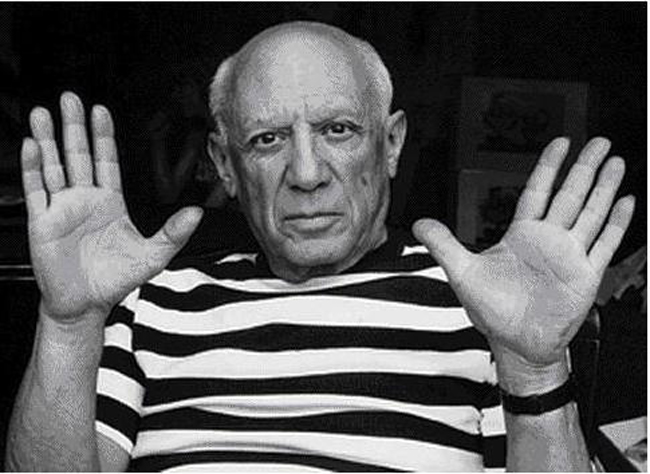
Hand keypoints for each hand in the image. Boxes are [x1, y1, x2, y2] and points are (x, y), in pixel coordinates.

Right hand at [21, 92, 202, 321]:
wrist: (86, 303)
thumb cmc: (116, 279)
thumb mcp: (152, 255)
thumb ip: (174, 233)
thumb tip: (196, 214)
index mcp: (110, 202)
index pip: (106, 161)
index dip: (103, 136)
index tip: (100, 111)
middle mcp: (85, 200)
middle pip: (78, 155)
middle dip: (74, 127)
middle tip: (70, 99)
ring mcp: (62, 208)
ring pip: (54, 167)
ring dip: (48, 140)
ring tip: (43, 113)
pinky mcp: (43, 222)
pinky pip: (36, 190)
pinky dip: (34, 168)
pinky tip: (33, 146)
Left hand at [413, 137, 634, 370]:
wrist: (515, 343)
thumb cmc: (491, 310)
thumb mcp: (462, 272)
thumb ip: (443, 244)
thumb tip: (419, 223)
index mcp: (521, 234)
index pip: (537, 191)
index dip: (549, 166)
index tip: (561, 143)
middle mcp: (548, 240)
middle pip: (570, 195)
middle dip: (584, 168)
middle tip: (600, 142)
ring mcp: (569, 256)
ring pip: (591, 213)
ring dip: (604, 188)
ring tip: (616, 162)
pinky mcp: (585, 275)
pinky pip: (604, 243)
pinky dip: (616, 223)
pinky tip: (626, 201)